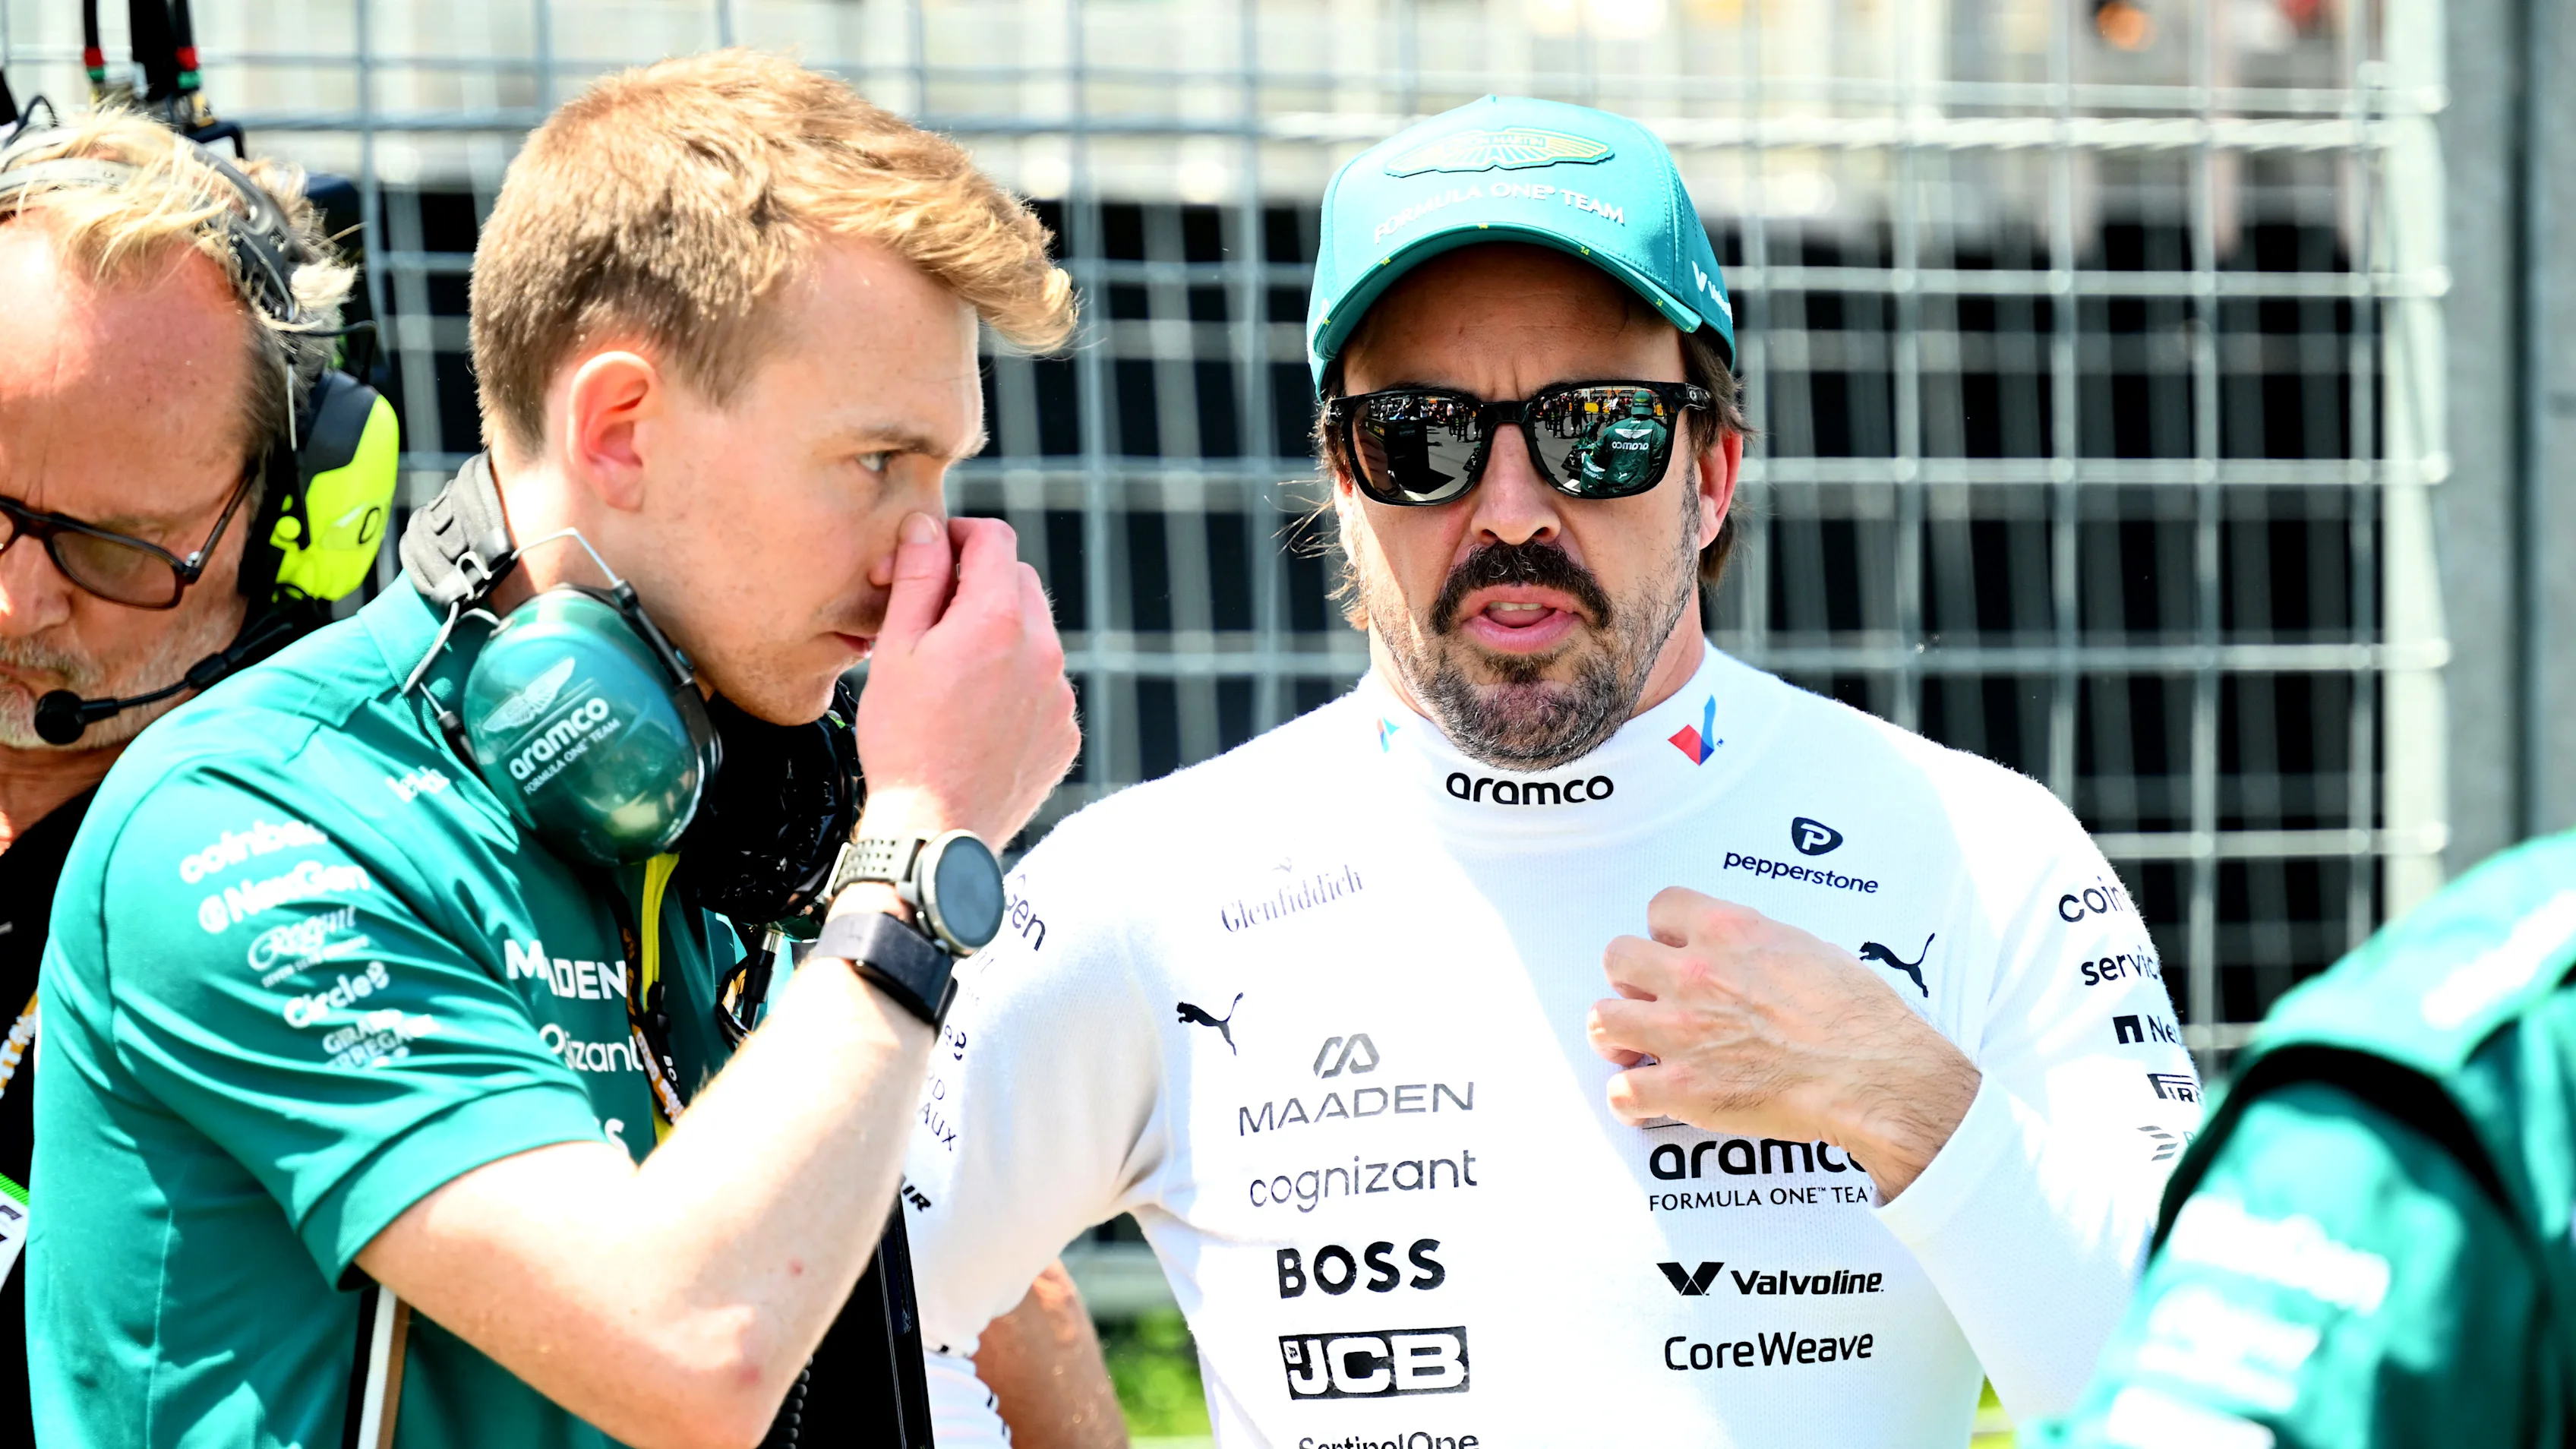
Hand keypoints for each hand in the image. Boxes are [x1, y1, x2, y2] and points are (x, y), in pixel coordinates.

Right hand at [854, 513, 1078, 850]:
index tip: (932, 553)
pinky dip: (1016, 684)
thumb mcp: (896, 650)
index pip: (995, 540)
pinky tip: (976, 715)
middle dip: (979, 584)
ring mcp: (1061, 695)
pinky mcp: (1065, 732)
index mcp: (998, 620)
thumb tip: (926, 526)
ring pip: (1035, 636)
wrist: (935, 830)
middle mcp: (1044, 651)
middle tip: (932, 615)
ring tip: (952, 675)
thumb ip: (917, 578)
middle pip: (1020, 583)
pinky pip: (1045, 686)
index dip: (959, 535)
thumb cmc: (904, 741)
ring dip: (1000, 635)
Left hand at [1586, 887, 1978, 1199]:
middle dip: (1630, 979)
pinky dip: (1629, 1100)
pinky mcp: (1685, 1088)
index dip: (1664, 932)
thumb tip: (1750, 959)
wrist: (1875, 1076)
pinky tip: (1647, 1100)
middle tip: (1649, 998)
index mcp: (1730, 932)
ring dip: (1617, 1035)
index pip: (1661, 906)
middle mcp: (1696, 975)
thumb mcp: (1812, 949)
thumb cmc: (1861, 1019)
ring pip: (1603, 1021)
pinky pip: (1622, 1093)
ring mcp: (1682, 1032)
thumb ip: (1762, 946)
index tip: (1672, 949)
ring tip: (1636, 1049)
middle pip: (1617, 958)